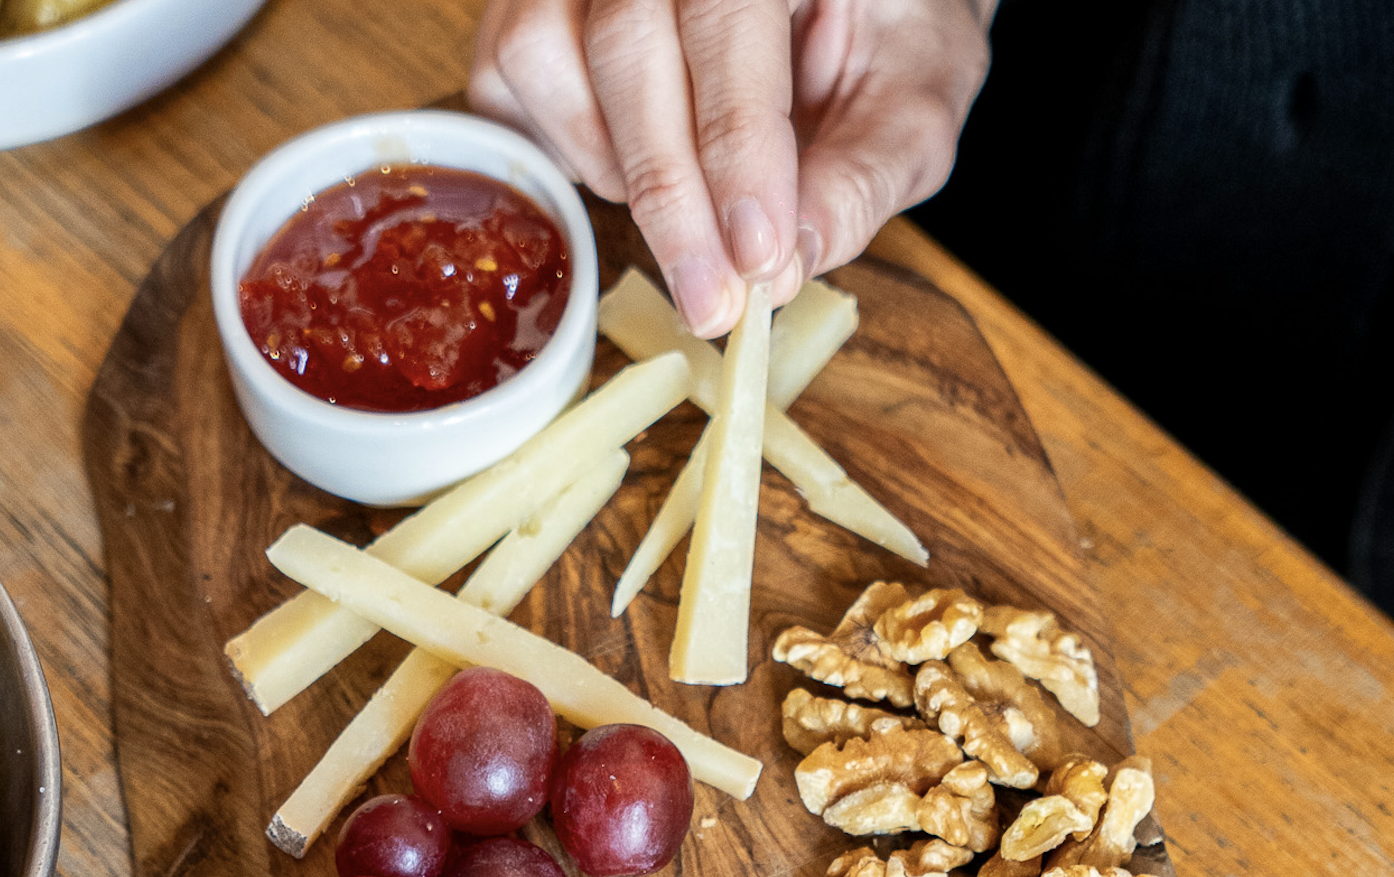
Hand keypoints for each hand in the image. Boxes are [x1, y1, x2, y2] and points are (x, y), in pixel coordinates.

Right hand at [468, 0, 994, 336]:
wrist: (840, 0)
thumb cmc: (880, 33)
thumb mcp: (913, 100)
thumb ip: (863, 176)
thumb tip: (794, 262)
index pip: (731, 23)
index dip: (737, 148)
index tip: (758, 258)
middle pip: (626, 46)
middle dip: (672, 196)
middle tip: (713, 304)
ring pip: (545, 56)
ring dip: (609, 167)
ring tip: (683, 214)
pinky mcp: (533, 5)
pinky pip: (506, 78)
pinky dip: (561, 148)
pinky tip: (627, 171)